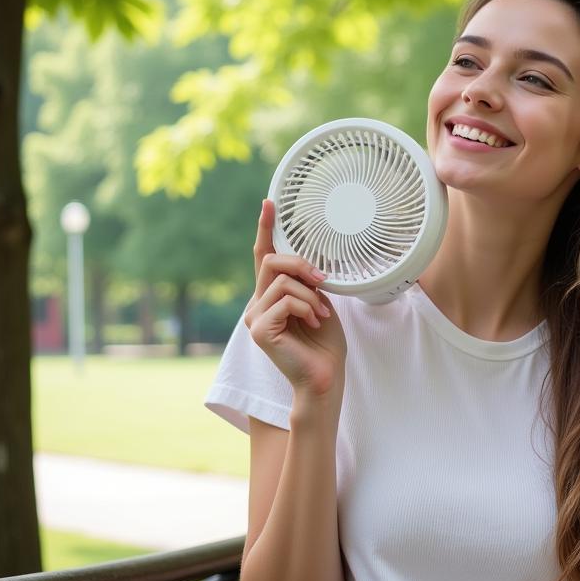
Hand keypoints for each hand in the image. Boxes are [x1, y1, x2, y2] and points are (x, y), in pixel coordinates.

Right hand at [244, 199, 346, 398]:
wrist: (325, 377)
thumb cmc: (325, 344)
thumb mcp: (320, 302)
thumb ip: (308, 282)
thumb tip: (308, 263)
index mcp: (270, 296)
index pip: (264, 256)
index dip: (266, 229)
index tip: (270, 203)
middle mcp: (256, 304)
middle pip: (272, 261)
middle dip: (302, 264)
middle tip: (325, 281)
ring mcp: (254, 317)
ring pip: (282, 280)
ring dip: (311, 294)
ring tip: (321, 314)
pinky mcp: (259, 329)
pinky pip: (285, 299)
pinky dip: (307, 307)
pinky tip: (315, 322)